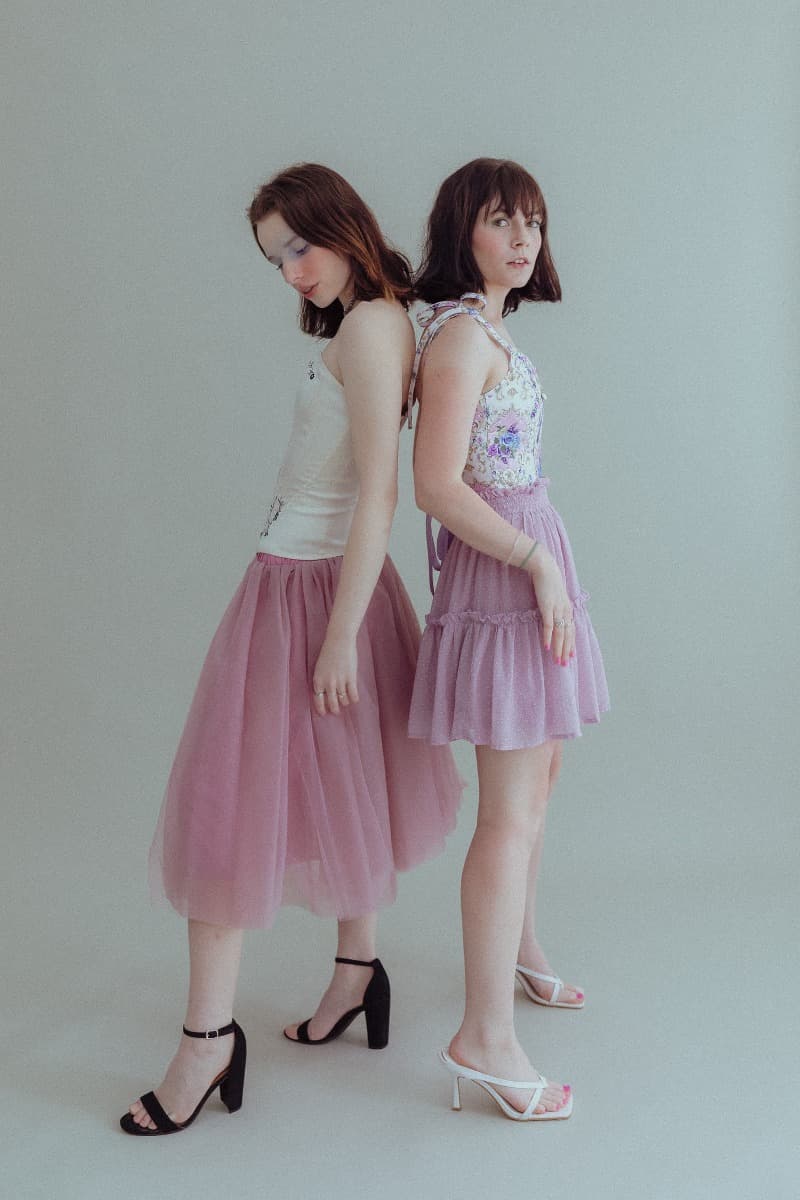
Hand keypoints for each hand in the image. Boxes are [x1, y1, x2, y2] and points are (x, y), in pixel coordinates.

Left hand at [311, 633, 359, 715]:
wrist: (339, 640)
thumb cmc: (329, 651)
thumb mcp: (320, 667)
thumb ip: (323, 679)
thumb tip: (327, 692)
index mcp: (318, 680)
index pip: (318, 699)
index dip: (321, 708)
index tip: (323, 713)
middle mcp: (328, 683)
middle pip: (331, 703)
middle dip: (334, 709)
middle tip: (336, 711)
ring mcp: (340, 681)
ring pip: (343, 700)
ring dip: (345, 702)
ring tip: (346, 702)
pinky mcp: (350, 678)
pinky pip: (353, 694)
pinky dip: (354, 699)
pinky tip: (355, 699)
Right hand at [527, 548, 574, 665]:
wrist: (545, 567)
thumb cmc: (548, 579)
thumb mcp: (555, 594)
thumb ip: (556, 604)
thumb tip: (553, 614)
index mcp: (567, 608)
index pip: (571, 630)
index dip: (571, 644)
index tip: (571, 656)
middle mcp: (565, 610)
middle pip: (567, 635)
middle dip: (566, 650)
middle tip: (563, 664)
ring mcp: (557, 609)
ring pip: (560, 633)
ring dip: (559, 648)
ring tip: (557, 660)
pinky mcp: (547, 607)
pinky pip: (549, 625)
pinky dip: (548, 637)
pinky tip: (547, 646)